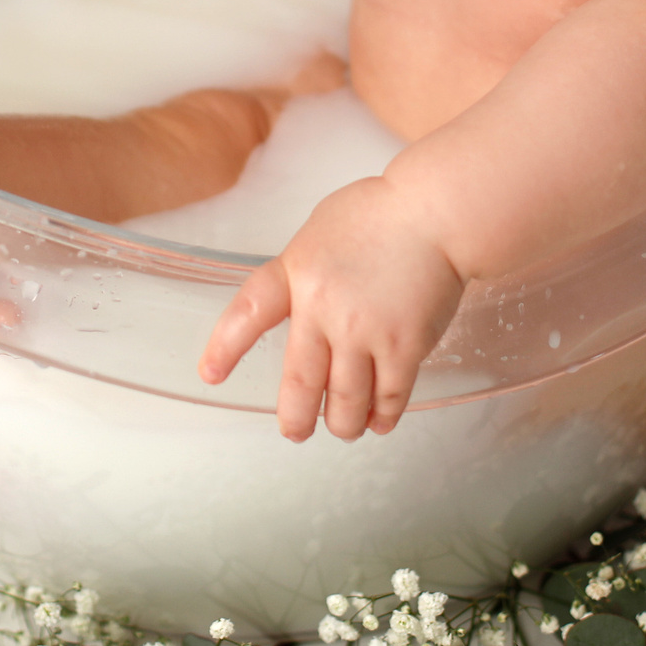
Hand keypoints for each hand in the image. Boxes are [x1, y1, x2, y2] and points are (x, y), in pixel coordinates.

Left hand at [198, 175, 464, 441]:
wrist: (435, 213)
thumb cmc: (380, 213)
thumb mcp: (319, 233)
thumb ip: (304, 271)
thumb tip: (301, 305)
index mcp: (297, 272)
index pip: (248, 313)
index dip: (226, 348)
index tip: (211, 374)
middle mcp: (323, 308)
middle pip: (300, 381)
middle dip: (295, 418)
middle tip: (294, 432)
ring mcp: (364, 332)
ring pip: (345, 401)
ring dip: (343, 424)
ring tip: (343, 429)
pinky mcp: (404, 346)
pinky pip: (388, 396)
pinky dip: (382, 416)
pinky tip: (379, 421)